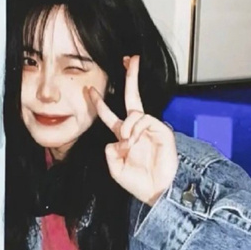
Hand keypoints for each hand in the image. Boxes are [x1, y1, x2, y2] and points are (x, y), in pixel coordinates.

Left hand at [89, 55, 177, 205]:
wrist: (156, 190)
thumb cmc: (137, 181)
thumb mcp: (114, 167)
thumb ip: (110, 151)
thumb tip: (116, 138)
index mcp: (123, 135)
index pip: (109, 115)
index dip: (99, 103)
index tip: (89, 90)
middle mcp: (136, 128)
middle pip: (132, 97)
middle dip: (131, 77)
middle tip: (129, 58)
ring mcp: (150, 127)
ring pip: (134, 113)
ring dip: (127, 126)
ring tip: (129, 142)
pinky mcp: (162, 129)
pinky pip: (144, 120)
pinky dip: (136, 129)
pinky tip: (136, 140)